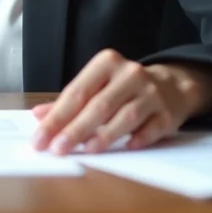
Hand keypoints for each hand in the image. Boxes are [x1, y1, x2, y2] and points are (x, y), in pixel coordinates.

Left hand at [31, 50, 211, 154]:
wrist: (172, 85)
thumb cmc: (125, 87)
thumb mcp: (98, 85)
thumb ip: (70, 100)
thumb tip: (39, 115)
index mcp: (107, 63)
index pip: (77, 92)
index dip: (56, 117)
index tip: (40, 138)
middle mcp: (130, 74)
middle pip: (99, 105)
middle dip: (75, 129)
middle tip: (57, 149)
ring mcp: (151, 93)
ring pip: (125, 116)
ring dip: (104, 135)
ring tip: (86, 150)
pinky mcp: (167, 113)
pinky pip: (151, 128)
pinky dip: (138, 139)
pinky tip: (126, 147)